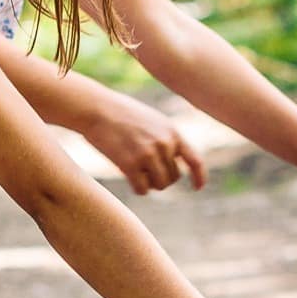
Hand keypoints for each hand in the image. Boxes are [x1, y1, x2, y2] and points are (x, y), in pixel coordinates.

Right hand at [85, 94, 207, 195]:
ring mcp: (148, 155)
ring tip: (137, 172)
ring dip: (150, 184)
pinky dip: (138, 188)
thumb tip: (174, 162)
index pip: (195, 160)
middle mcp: (165, 144)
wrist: (97, 108)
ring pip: (159, 185)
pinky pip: (142, 189)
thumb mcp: (153, 120)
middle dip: (162, 178)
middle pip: (173, 177)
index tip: (198, 187)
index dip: (199, 176)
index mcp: (173, 132)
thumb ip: (166, 138)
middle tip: (146, 170)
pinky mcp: (131, 165)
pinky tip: (130, 179)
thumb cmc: (122, 113)